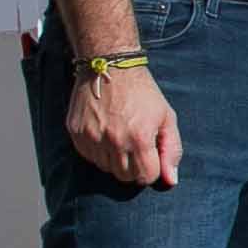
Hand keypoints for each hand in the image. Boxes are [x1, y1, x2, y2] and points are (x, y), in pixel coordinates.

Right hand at [63, 59, 180, 190]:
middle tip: (136, 147)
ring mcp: (91, 137)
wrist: (110, 66)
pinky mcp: (75, 132)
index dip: (152, 169)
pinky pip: (89, 156)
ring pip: (106, 168)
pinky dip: (98, 151)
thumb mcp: (166, 117)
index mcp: (139, 137)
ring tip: (121, 137)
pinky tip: (105, 133)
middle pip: (125, 176)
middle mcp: (113, 140)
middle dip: (134, 167)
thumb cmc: (143, 93)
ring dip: (116, 160)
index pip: (146, 177)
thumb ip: (172, 150)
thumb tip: (171, 181)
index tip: (151, 156)